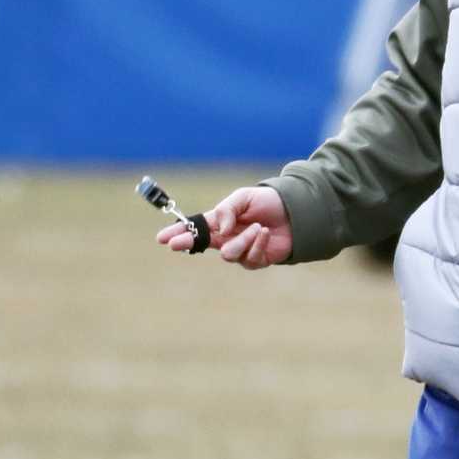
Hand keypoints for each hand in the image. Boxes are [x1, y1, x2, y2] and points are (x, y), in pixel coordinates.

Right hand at [157, 185, 291, 268]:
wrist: (295, 213)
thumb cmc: (268, 203)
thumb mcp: (244, 197)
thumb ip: (227, 210)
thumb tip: (221, 229)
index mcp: (220, 221)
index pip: (195, 228)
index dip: (178, 233)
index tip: (162, 238)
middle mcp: (226, 238)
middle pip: (201, 244)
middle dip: (188, 242)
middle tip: (176, 244)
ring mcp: (240, 251)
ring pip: (228, 253)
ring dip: (243, 239)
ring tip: (258, 227)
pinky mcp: (255, 261)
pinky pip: (249, 258)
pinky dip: (258, 244)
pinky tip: (266, 233)